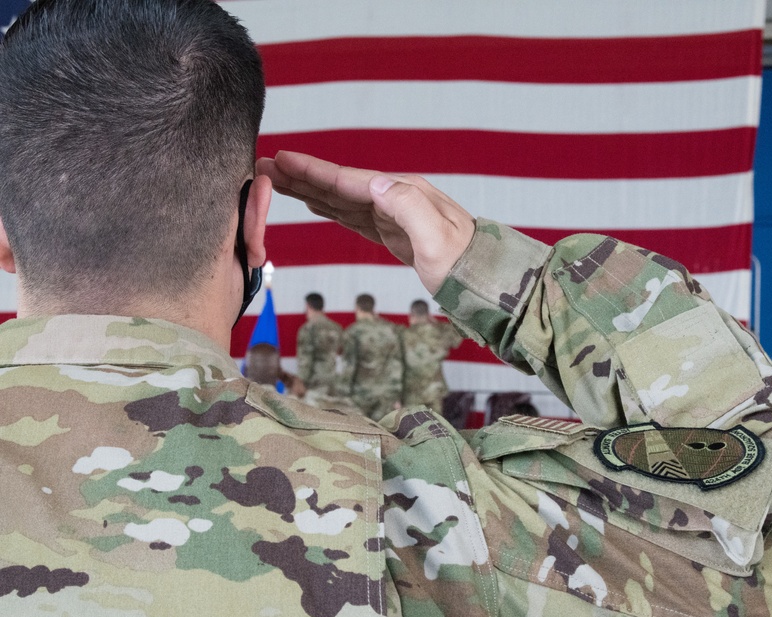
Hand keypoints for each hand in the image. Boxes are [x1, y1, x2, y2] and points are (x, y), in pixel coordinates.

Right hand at [256, 151, 475, 292]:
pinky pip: (354, 216)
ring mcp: (395, 214)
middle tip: (264, 165)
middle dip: (302, 175)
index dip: (314, 171)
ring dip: (310, 189)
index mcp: (403, 194)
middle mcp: (397, 197)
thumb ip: (408, 208)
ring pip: (342, 199)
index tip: (281, 159)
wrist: (487, 281)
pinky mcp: (394, 233)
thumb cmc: (466, 265)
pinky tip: (314, 203)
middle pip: (340, 184)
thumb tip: (376, 183)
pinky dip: (330, 207)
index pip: (350, 180)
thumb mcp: (438, 239)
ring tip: (277, 180)